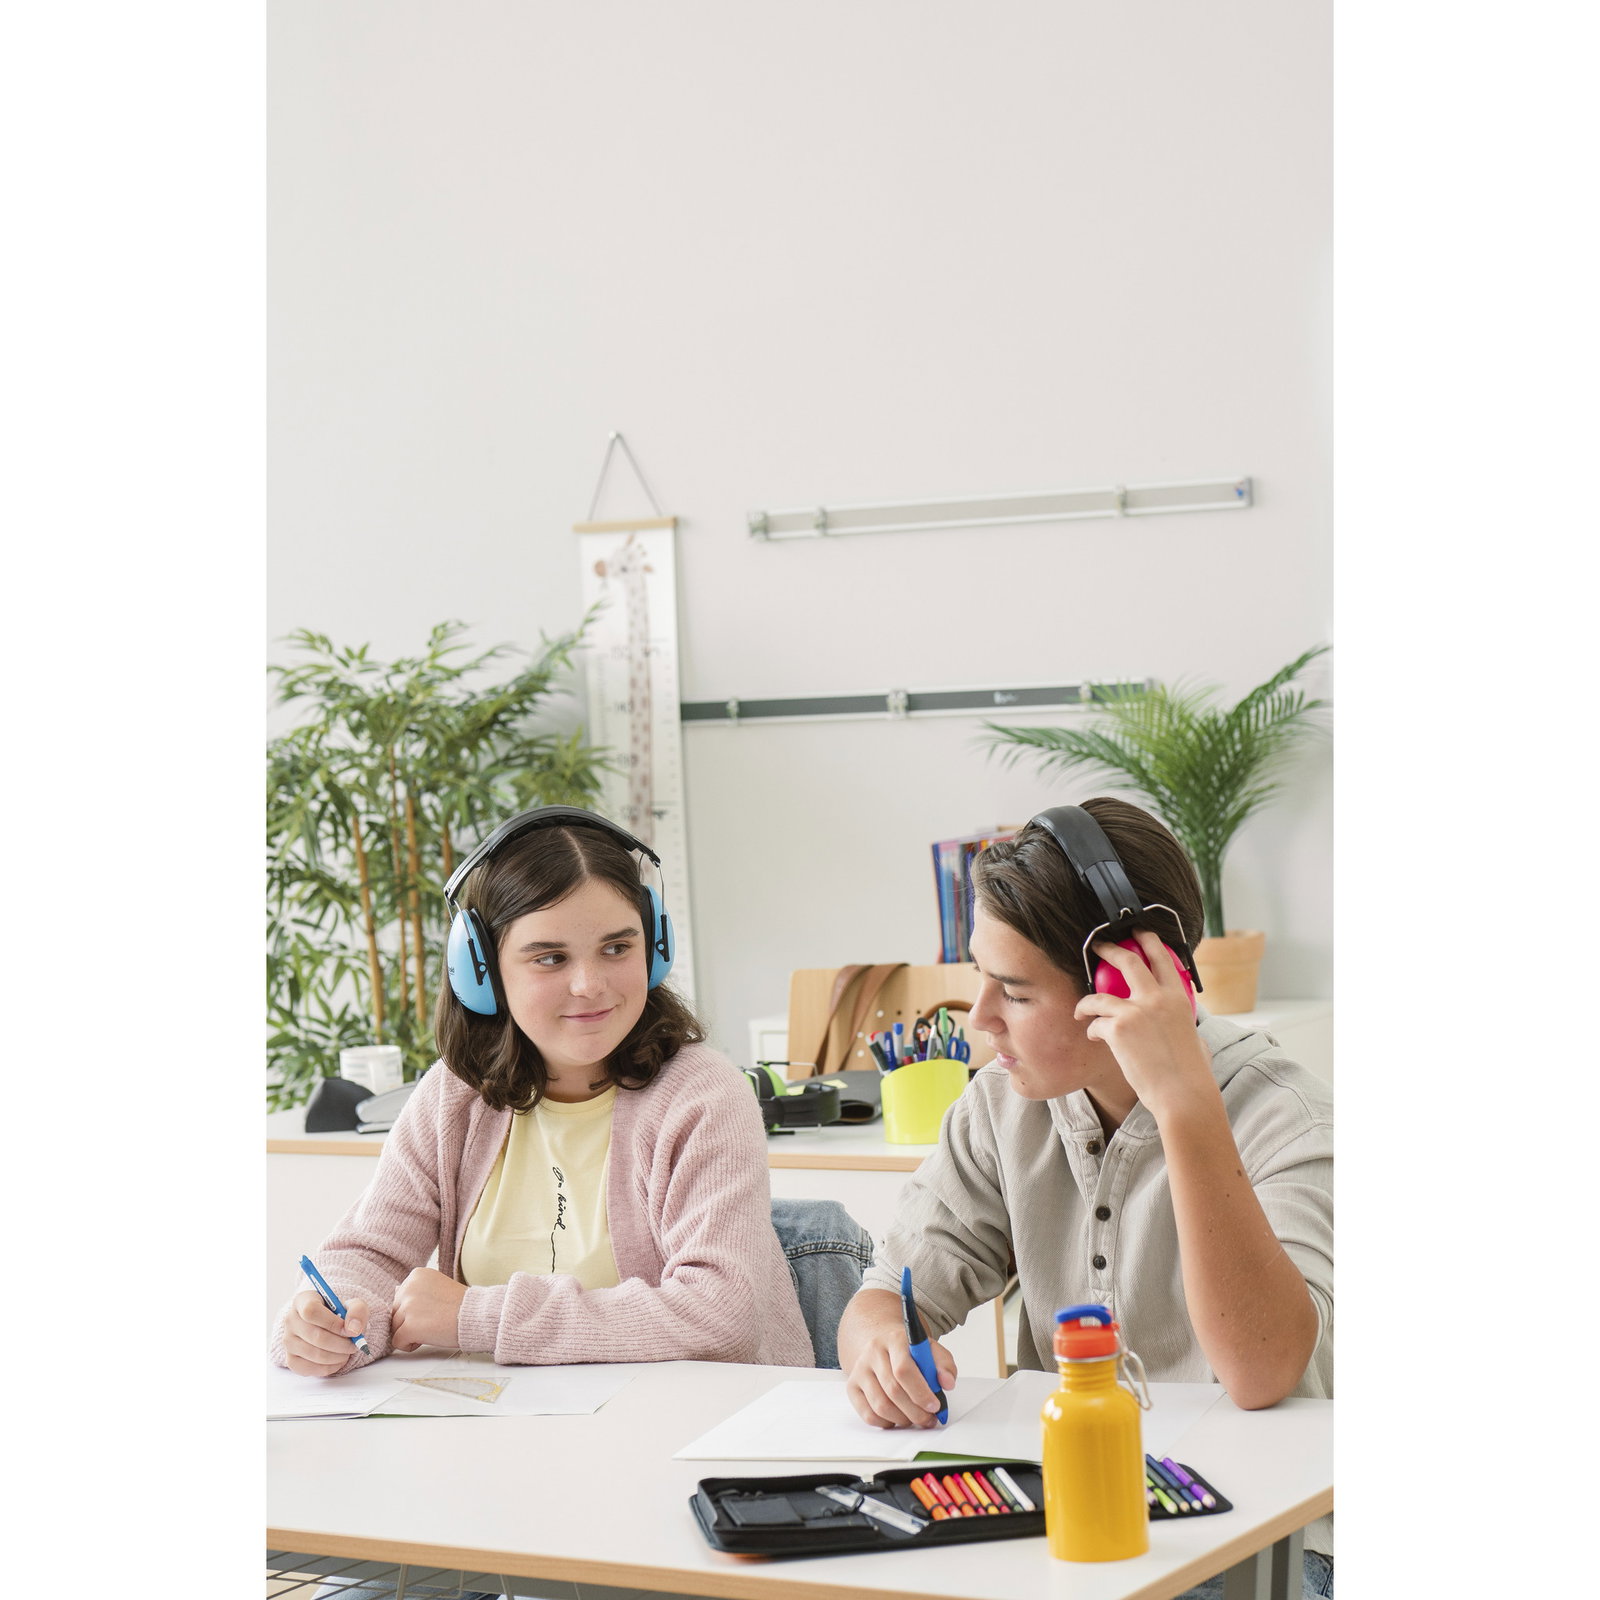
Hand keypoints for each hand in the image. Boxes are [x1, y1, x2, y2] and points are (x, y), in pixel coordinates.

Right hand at [282, 1289, 368, 1375]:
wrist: (328, 1326)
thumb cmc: (338, 1314)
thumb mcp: (352, 1305)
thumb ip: (357, 1311)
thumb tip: (354, 1330)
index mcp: (303, 1301)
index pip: (311, 1311)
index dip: (333, 1323)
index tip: (350, 1330)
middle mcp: (291, 1320)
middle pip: (316, 1336)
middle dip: (341, 1344)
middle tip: (354, 1345)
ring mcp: (288, 1341)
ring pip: (315, 1354)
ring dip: (338, 1357)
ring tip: (348, 1352)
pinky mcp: (290, 1359)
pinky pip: (309, 1369)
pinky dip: (329, 1368)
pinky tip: (338, 1360)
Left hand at [391, 1267, 466, 1352]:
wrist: (476, 1315)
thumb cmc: (460, 1305)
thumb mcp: (436, 1286)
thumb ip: (416, 1289)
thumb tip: (395, 1291)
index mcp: (416, 1275)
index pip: (400, 1298)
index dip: (415, 1309)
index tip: (434, 1309)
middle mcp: (409, 1287)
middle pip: (395, 1313)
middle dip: (410, 1321)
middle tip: (434, 1320)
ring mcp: (408, 1306)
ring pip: (395, 1328)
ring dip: (410, 1333)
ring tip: (433, 1327)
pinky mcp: (409, 1326)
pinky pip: (397, 1342)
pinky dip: (410, 1345)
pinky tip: (429, 1337)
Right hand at [843, 1319, 957, 1429]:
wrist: (882, 1343)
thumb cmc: (909, 1351)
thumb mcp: (930, 1350)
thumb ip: (944, 1365)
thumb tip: (947, 1383)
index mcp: (894, 1339)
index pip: (904, 1369)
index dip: (920, 1392)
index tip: (935, 1406)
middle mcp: (873, 1352)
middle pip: (893, 1390)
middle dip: (916, 1411)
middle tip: (929, 1419)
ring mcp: (860, 1369)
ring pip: (881, 1406)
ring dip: (903, 1419)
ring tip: (916, 1418)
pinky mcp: (852, 1386)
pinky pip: (868, 1414)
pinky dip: (887, 1422)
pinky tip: (898, 1417)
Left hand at [1074, 929, 1216, 1120]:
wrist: (1183, 1096)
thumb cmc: (1191, 1074)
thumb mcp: (1193, 1037)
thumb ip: (1179, 1023)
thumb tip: (1177, 1024)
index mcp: (1178, 998)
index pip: (1162, 958)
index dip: (1148, 940)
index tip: (1137, 932)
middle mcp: (1157, 999)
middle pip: (1128, 961)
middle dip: (1109, 949)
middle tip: (1098, 946)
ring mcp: (1136, 1012)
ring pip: (1100, 995)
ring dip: (1086, 1001)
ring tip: (1081, 1009)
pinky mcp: (1118, 1030)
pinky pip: (1096, 1024)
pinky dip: (1092, 1031)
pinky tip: (1094, 1039)